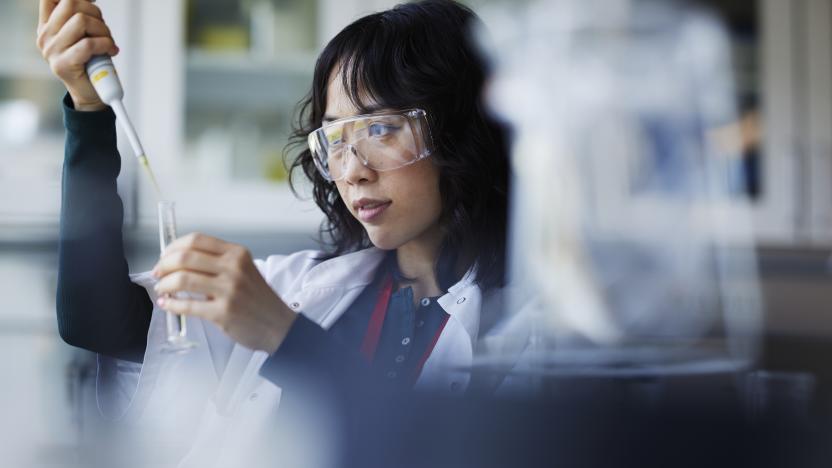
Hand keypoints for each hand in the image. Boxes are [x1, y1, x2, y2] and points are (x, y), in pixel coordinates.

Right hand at [36, 0, 118, 110]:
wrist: (91, 94)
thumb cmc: (91, 63)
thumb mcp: (84, 35)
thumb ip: (81, 17)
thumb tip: (90, 0)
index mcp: (47, 26)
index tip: (92, 2)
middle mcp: (45, 36)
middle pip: (71, 4)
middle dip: (96, 14)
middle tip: (104, 31)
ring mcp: (52, 50)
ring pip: (82, 21)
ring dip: (103, 30)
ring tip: (107, 43)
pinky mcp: (63, 65)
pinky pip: (89, 44)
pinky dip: (106, 45)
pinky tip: (110, 51)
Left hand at [152, 233, 296, 353]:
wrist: (278, 325)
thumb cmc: (258, 299)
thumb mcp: (244, 270)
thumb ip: (218, 262)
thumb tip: (179, 261)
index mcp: (237, 254)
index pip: (196, 240)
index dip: (173, 247)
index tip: (165, 257)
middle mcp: (233, 268)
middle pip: (185, 257)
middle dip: (163, 265)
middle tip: (158, 274)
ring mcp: (229, 290)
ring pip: (182, 279)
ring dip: (164, 285)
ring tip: (162, 290)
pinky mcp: (223, 312)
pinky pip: (187, 305)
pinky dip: (171, 304)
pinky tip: (168, 304)